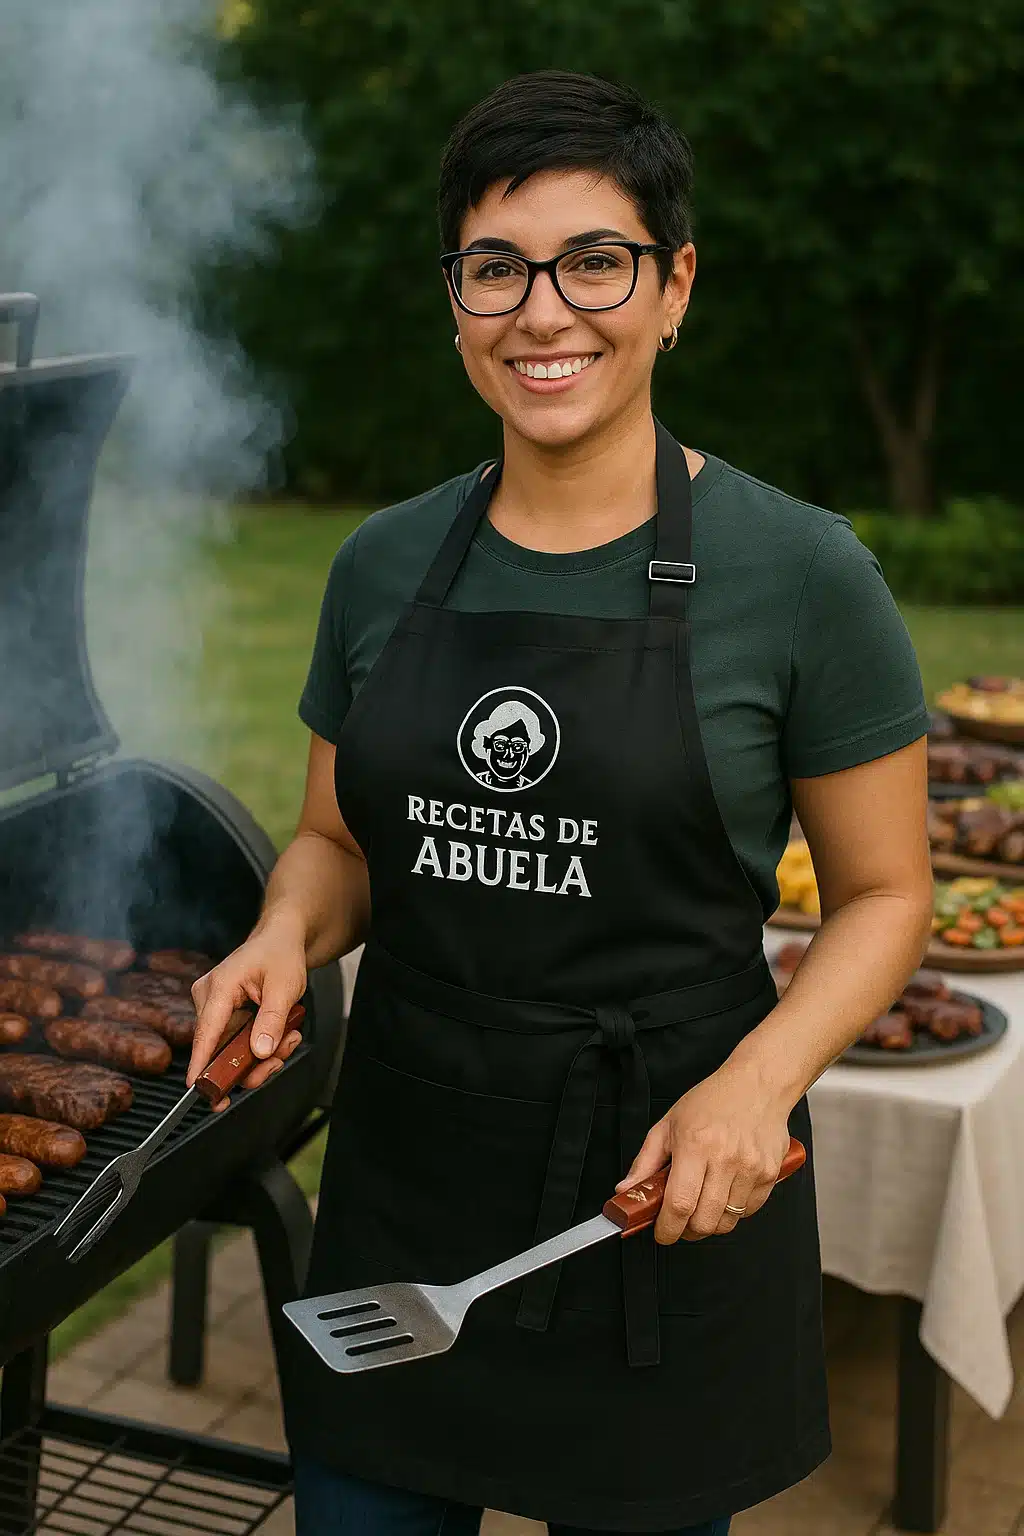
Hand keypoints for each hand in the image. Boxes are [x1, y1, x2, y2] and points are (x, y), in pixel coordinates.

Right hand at [186, 913, 307, 1110]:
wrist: (280, 939)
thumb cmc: (280, 954)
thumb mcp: (285, 987)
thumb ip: (273, 1020)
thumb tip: (260, 1051)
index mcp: (219, 986)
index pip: (206, 1031)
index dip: (201, 1062)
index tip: (196, 1087)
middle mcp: (208, 998)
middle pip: (220, 1048)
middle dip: (252, 1061)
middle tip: (280, 1059)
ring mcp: (214, 1007)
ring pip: (230, 1049)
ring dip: (261, 1054)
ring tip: (288, 1039)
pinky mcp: (222, 1016)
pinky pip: (236, 1042)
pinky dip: (259, 1045)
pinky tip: (280, 1037)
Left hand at [616, 1060, 792, 1244]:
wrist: (757, 1084)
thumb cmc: (713, 1100)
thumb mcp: (669, 1124)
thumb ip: (645, 1161)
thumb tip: (627, 1190)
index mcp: (696, 1145)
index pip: (680, 1204)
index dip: (667, 1228)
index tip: (662, 1233)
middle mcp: (725, 1158)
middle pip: (704, 1221)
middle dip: (687, 1231)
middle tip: (680, 1222)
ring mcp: (751, 1168)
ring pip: (727, 1222)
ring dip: (710, 1223)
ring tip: (702, 1206)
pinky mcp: (770, 1174)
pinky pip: (749, 1211)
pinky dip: (733, 1212)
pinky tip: (724, 1194)